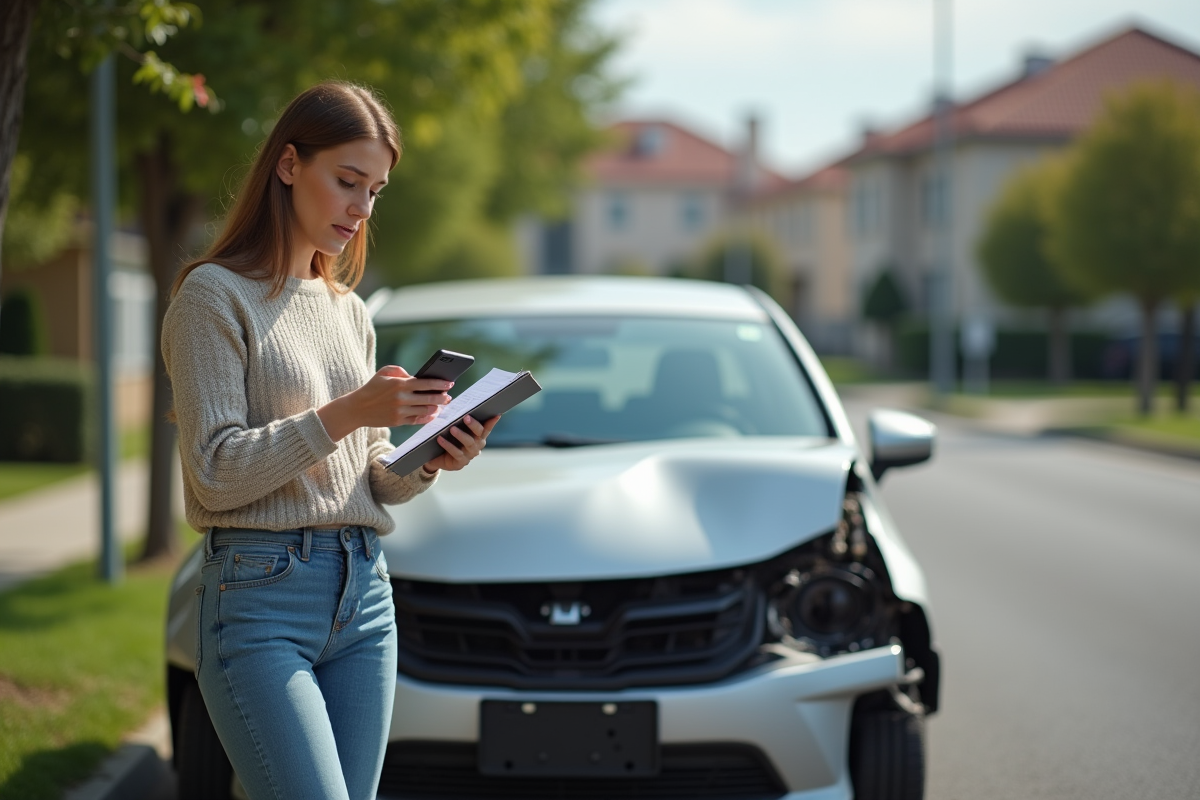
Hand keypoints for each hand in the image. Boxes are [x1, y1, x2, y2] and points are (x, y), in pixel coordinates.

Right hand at [318, 365, 452, 441]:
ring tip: (442, 405)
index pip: (425, 383)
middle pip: (429, 398)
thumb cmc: (371, 388)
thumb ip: (400, 370)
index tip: (450, 384)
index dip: (440, 384)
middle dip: (442, 397)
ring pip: (425, 410)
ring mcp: (400, 411)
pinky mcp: (398, 422)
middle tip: (449, 397)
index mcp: (399, 384)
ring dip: (436, 408)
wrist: (357, 409)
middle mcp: (401, 398)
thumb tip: (415, 376)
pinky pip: (417, 420)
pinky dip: (427, 417)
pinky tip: (432, 414)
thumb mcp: (383, 373)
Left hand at [422, 414, 499, 473]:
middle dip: (474, 425)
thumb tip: (448, 400)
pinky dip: (448, 445)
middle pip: (479, 434)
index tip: (496, 414)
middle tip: (466, 417)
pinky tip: (440, 439)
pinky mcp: (460, 463)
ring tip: (452, 428)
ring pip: (468, 443)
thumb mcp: (449, 425)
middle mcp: (477, 445)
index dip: (492, 422)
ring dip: (461, 435)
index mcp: (477, 435)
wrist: (435, 457)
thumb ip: (452, 415)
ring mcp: (469, 455)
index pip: (486, 427)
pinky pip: (456, 453)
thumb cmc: (445, 437)